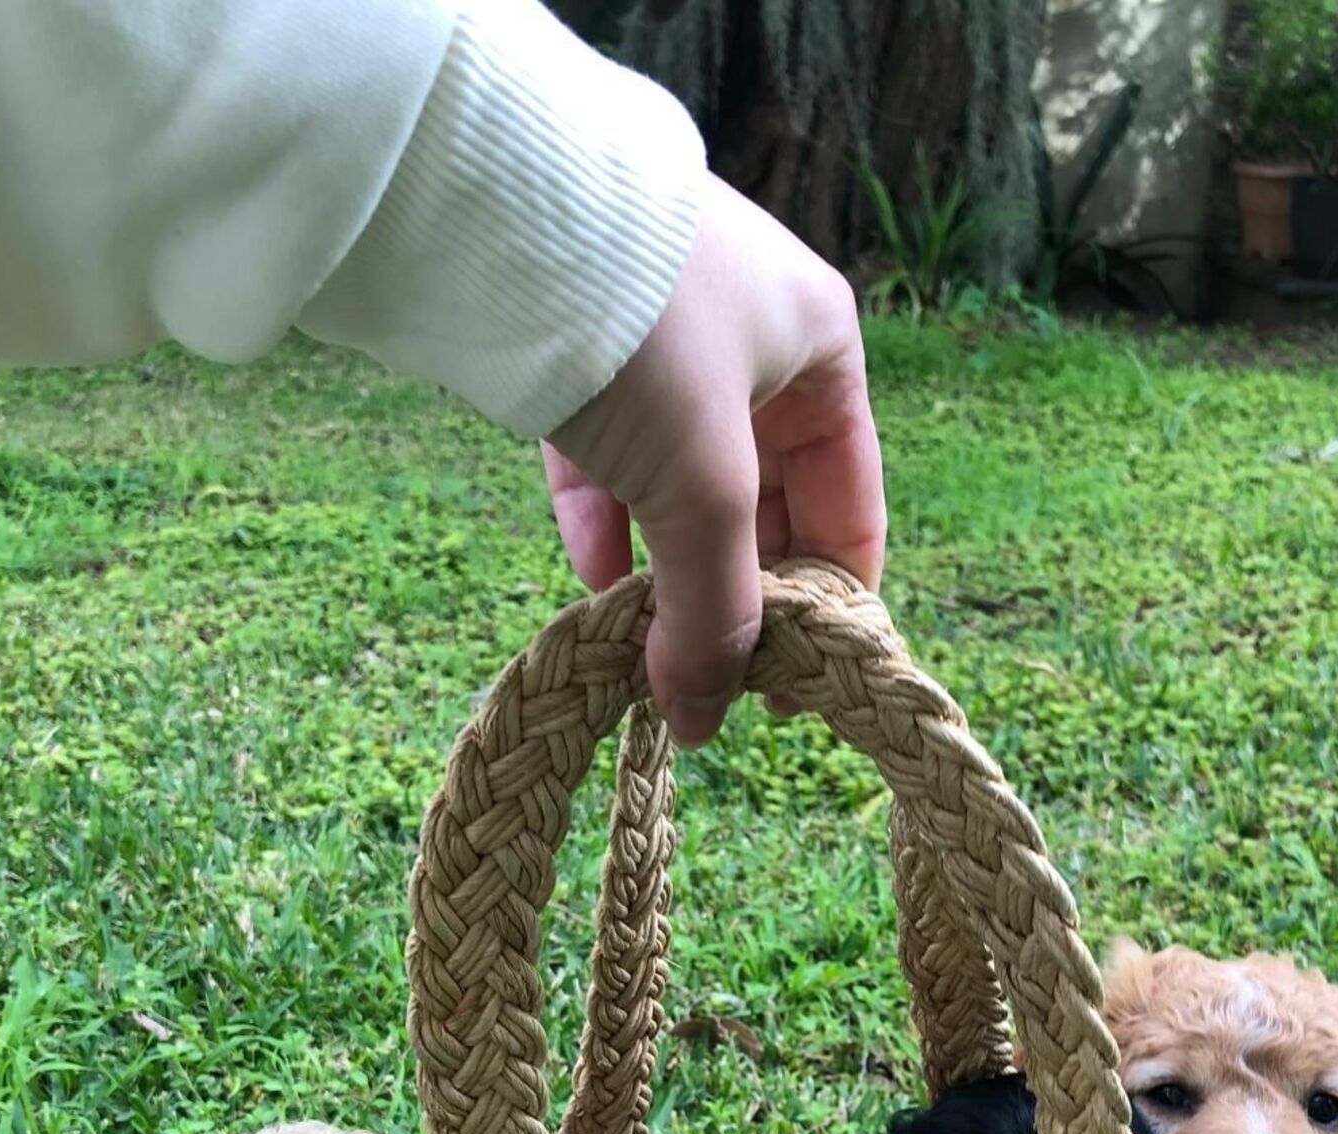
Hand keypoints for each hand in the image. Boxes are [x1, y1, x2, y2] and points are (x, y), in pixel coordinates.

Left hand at [543, 175, 885, 744]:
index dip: (826, 610)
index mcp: (821, 351)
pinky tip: (595, 587)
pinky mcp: (580, 355)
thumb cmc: (644, 333)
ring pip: (680, 492)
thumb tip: (702, 721)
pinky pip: (608, 464)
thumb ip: (715, 611)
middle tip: (706, 685)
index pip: (848, 507)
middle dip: (732, 599)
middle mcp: (752, 344)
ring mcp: (662, 348)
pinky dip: (606, 527)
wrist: (490, 208)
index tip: (792, 695)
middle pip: (762, 509)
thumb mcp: (703, 488)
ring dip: (666, 576)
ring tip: (644, 654)